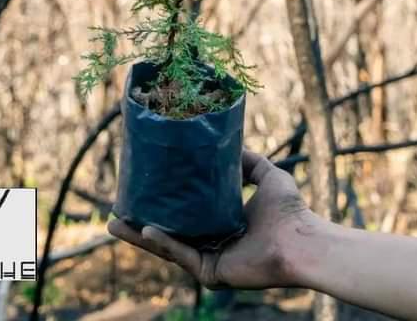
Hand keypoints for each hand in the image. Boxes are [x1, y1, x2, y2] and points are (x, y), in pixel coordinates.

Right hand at [108, 150, 314, 288]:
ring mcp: (210, 258)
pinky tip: (144, 229)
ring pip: (166, 247)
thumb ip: (249, 160)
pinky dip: (162, 242)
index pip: (184, 215)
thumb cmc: (290, 210)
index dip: (162, 203)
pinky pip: (181, 255)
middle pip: (168, 232)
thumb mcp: (267, 174)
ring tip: (114, 223)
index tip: (141, 188)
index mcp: (221, 223)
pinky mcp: (211, 272)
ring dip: (139, 236)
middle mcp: (212, 242)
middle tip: (114, 211)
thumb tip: (230, 142)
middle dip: (138, 223)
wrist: (302, 239)